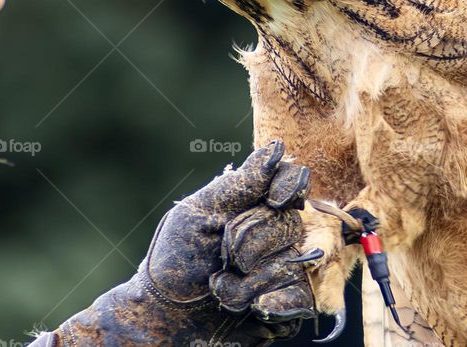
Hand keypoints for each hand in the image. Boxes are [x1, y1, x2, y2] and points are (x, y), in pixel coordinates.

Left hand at [40, 141, 314, 345]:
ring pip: (295, 262)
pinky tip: (254, 308)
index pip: (293, 180)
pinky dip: (276, 303)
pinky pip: (303, 297)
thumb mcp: (198, 214)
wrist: (164, 319)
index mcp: (256, 205)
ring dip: (252, 281)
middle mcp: (277, 233)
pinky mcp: (290, 303)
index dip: (290, 185)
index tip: (273, 200)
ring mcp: (287, 268)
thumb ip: (239, 184)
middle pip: (291, 223)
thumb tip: (278, 147)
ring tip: (222, 287)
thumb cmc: (176, 261)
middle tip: (224, 256)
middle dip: (250, 244)